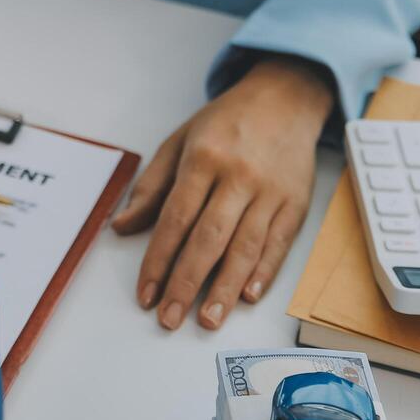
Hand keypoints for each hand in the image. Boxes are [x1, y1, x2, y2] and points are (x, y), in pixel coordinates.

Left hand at [111, 57, 333, 330]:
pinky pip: (279, 243)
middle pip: (209, 239)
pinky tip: (248, 296)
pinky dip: (264, 272)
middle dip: (186, 283)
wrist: (285, 99)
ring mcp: (271, 192)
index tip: (145, 292)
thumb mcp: (179, 142)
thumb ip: (151, 187)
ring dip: (225, 289)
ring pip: (246, 247)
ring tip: (207, 320)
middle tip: (169, 318)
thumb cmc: (225, 124)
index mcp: (203, 159)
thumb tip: (123, 226)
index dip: (158, 260)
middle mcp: (238, 177)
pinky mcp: (296, 204)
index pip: (175, 219)